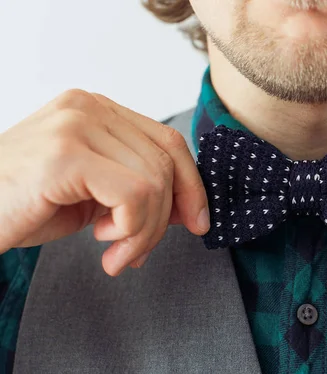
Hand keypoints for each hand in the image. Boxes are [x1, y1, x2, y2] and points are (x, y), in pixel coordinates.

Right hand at [0, 90, 208, 274]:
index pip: (169, 141)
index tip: (197, 222)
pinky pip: (134, 195)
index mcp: (97, 110)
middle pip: (165, 162)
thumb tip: (189, 208)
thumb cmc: (24, 204)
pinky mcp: (66, 155)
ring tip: (116, 254)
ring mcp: (76, 125)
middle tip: (138, 252)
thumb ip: (137, 188)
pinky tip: (103, 244)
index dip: (191, 184)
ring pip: (154, 182)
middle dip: (165, 218)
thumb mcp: (94, 193)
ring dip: (145, 231)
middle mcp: (88, 108)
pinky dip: (131, 230)